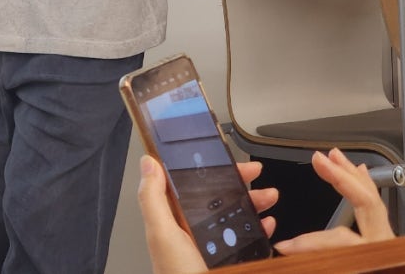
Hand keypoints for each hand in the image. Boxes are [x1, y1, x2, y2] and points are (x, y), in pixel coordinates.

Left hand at [138, 156, 276, 273]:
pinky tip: (268, 225)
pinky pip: (248, 240)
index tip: (225, 155)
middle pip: (218, 197)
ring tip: (269, 197)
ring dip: (254, 202)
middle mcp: (194, 231)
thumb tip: (148, 162)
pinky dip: (260, 228)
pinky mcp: (231, 261)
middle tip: (255, 173)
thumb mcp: (162, 235)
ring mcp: (213, 247)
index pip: (191, 184)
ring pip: (236, 215)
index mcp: (175, 221)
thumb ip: (152, 198)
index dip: (208, 168)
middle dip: (238, 182)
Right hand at [274, 148, 394, 254]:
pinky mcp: (387, 244)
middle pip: (366, 201)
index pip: (338, 238)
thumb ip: (318, 264)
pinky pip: (378, 210)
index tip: (283, 243)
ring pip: (375, 201)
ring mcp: (388, 242)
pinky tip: (361, 178)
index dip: (307, 240)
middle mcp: (384, 244)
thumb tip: (282, 253)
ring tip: (336, 156)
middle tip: (318, 158)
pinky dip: (366, 189)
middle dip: (341, 177)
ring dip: (352, 176)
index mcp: (373, 254)